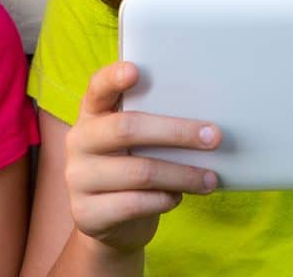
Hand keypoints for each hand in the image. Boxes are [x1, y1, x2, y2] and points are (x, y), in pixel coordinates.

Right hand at [65, 61, 220, 255]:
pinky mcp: (86, 212)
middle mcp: (79, 141)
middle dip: (177, 132)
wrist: (110, 222)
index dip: (113, 78)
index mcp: (92, 114)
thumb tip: (206, 125)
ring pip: (140, 172)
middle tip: (214, 137)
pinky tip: (177, 197)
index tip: (135, 70)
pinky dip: (164, 199)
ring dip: (182, 175)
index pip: (97, 88)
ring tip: (209, 178)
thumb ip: (154, 126)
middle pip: (127, 128)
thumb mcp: (137, 143)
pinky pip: (134, 204)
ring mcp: (78, 178)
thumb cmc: (133, 169)